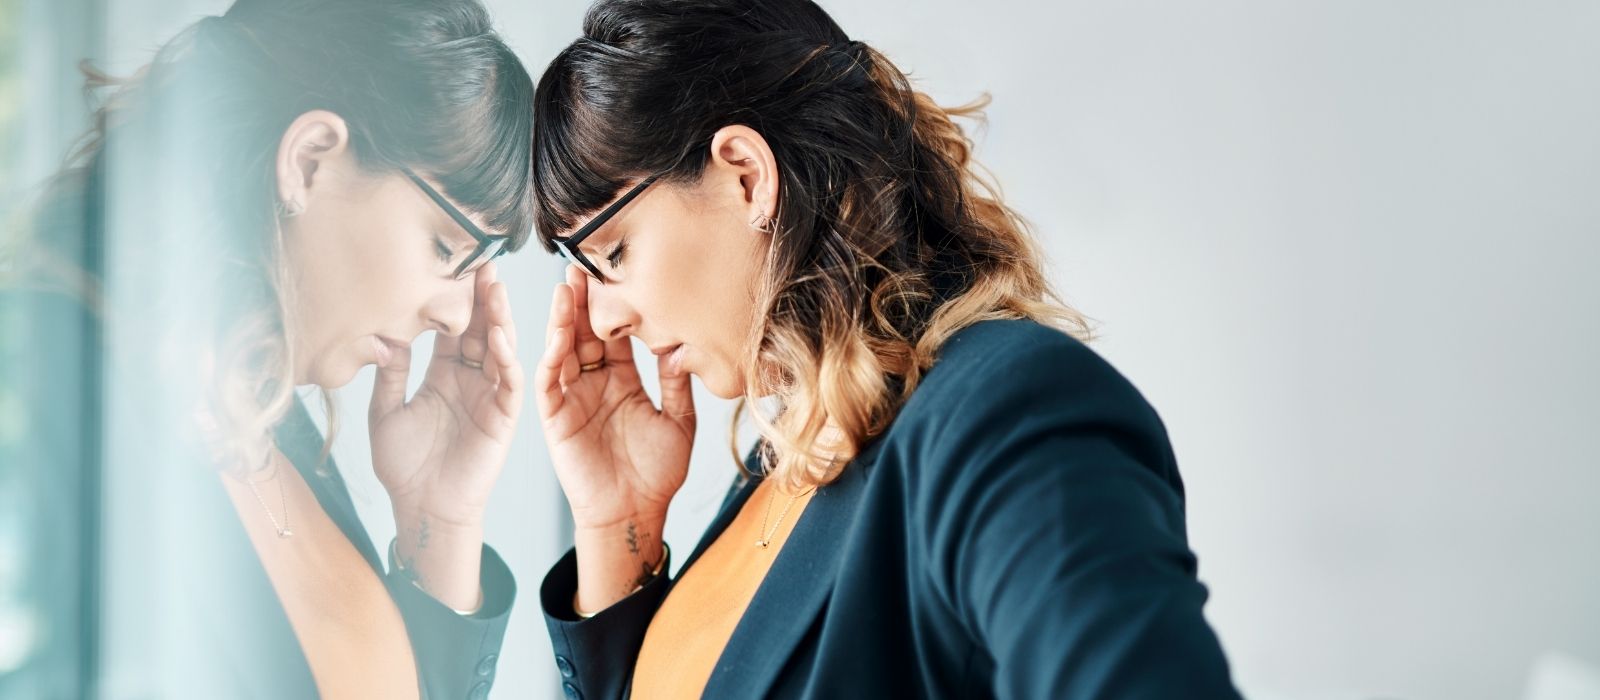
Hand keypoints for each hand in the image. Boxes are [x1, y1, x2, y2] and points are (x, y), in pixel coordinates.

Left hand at [369, 261, 523, 527]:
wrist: (422, 508)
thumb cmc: (404, 467)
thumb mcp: (385, 413)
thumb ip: (390, 373)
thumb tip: (384, 333)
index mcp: (443, 375)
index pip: (452, 329)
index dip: (453, 300)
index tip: (451, 267)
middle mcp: (470, 380)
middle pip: (479, 330)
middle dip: (482, 297)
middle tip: (482, 261)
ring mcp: (489, 396)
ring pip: (499, 348)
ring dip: (498, 319)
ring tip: (495, 288)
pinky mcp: (503, 416)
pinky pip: (508, 382)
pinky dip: (507, 358)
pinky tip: (500, 336)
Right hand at [536, 264, 695, 531]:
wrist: (634, 513)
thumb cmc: (657, 474)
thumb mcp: (678, 422)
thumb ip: (677, 383)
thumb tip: (682, 343)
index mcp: (623, 381)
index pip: (616, 335)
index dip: (616, 307)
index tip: (620, 275)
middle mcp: (595, 384)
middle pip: (585, 334)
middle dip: (583, 301)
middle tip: (584, 264)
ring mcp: (573, 398)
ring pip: (564, 350)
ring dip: (564, 319)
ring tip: (567, 287)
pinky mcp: (556, 416)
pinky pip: (550, 381)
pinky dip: (552, 355)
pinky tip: (558, 332)